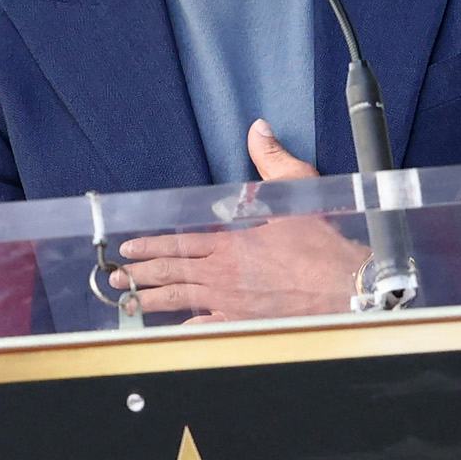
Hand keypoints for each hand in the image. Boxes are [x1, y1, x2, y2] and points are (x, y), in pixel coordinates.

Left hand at [111, 121, 368, 321]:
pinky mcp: (244, 321)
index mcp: (231, 243)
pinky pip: (206, 326)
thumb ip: (272, 162)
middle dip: (141, 273)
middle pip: (172, 272)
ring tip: (128, 300)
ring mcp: (230, 301)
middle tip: (118, 276)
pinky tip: (173, 328)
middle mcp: (223, 274)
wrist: (343, 287)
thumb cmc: (322, 245)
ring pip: (181, 299)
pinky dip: (187, 327)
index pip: (180, 243)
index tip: (131, 247)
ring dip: (150, 299)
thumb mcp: (297, 192)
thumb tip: (259, 131)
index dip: (152, 245)